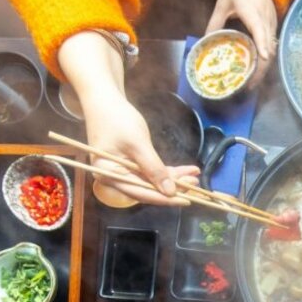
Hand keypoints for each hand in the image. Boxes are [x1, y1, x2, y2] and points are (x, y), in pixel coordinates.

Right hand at [83, 93, 200, 205]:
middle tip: (196, 184)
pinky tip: (186, 170)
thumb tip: (170, 191)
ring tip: (194, 176)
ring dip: (173, 178)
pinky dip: (168, 171)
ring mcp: (122, 171)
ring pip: (152, 181)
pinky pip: (151, 171)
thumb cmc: (117, 119)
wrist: (105, 100)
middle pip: (148, 189)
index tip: (187, 200)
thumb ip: (154, 169)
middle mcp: (114, 178)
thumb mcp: (138, 145)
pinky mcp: (130, 164)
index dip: (165, 198)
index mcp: (109, 175)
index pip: (141, 193)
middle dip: (173, 188)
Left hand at [207, 0, 277, 85]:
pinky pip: (272, 43)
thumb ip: (215, 22)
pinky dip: (266, 57)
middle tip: (250, 84)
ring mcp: (272, 21)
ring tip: (254, 81)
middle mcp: (265, 17)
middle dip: (262, 67)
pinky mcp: (273, 23)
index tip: (263, 58)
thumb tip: (207, 41)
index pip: (259, 29)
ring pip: (272, 47)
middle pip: (269, 45)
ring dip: (265, 66)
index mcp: (252, 11)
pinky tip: (258, 67)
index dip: (262, 44)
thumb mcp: (223, 3)